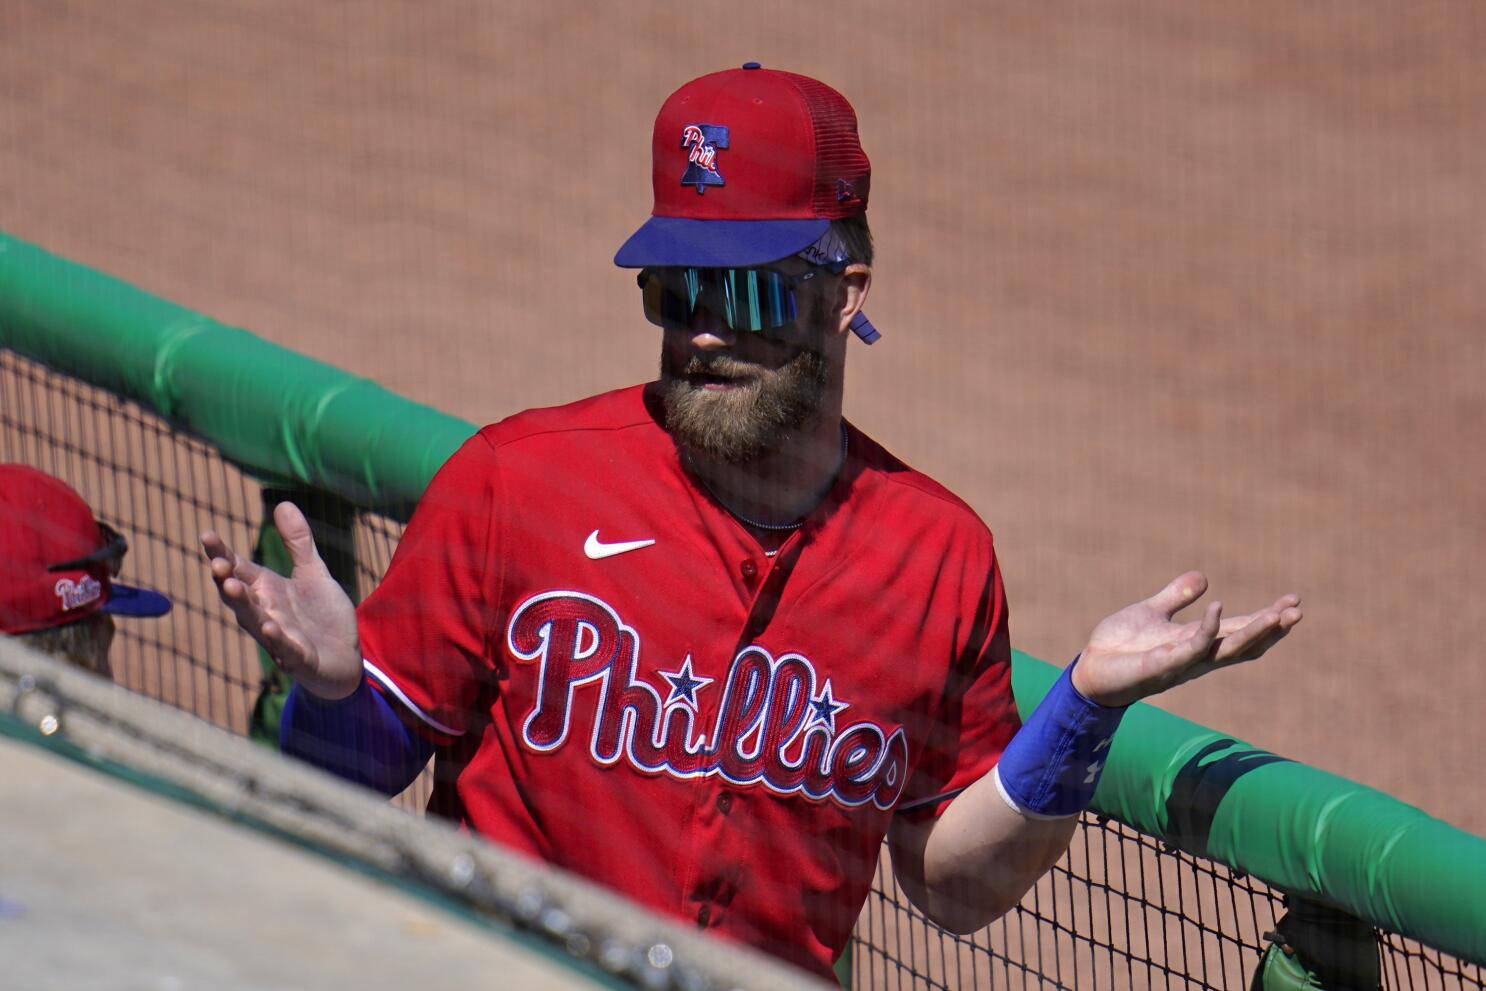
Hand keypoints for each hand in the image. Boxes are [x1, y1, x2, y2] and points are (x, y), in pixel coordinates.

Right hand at [201, 502, 361, 699]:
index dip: (221, 553)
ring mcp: (279, 637)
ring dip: (243, 606)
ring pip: (255, 621)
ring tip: (231, 587)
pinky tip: (268, 626)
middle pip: (239, 596)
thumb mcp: (313, 573)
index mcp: (266, 590)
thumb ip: (298, 543)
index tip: (206, 534)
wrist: (346, 657)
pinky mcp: (299, 658)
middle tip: (217, 564)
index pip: (238, 569)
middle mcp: (264, 613)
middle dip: (226, 580)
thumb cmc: (321, 616)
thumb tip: (283, 503)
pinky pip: (285, 648)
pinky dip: (276, 638)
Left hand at [1070, 571, 1301, 707]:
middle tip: (1298, 610)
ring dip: (1255, 632)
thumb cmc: (1120, 647)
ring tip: (1278, 614)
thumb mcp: (1151, 613)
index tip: (1293, 600)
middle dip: (1272, 628)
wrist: (1090, 669)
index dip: (1267, 618)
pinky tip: (1220, 607)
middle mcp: (1196, 655)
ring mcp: (1182, 662)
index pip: (1240, 630)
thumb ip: (1176, 597)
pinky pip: (1192, 647)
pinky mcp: (1163, 665)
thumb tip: (1204, 577)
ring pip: (1228, 649)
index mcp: (1196, 642)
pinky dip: (1208, 629)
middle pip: (1244, 643)